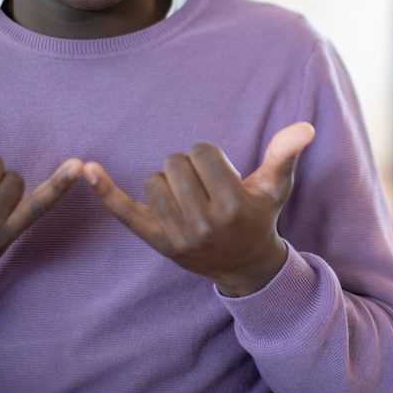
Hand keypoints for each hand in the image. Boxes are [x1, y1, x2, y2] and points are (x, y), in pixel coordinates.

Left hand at [83, 122, 314, 296]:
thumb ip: (284, 155)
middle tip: (203, 188)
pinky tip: (87, 169)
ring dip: (168, 181)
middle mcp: (203, 223)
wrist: (244, 266)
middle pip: (175, 162)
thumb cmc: (258, 216)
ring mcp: (177, 235)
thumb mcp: (275, 188)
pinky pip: (125, 211)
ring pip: (154, 180)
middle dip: (188, 167)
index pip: (202, 151)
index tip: (218, 174)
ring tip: (188, 198)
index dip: (209, 156)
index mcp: (233, 205)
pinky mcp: (155, 240)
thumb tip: (305, 126)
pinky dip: (105, 190)